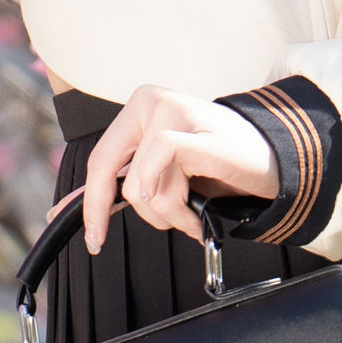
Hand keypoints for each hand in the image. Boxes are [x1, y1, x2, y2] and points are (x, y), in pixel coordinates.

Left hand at [80, 85, 277, 252]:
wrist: (275, 162)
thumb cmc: (220, 168)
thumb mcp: (164, 174)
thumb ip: (123, 184)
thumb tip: (66, 211)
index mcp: (140, 108)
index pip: (101, 158)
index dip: (90, 202)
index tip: (91, 237)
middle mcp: (152, 101)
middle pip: (106, 166)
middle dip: (102, 209)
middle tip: (101, 241)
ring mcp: (175, 109)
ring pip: (141, 181)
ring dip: (165, 214)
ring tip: (189, 218)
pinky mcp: (196, 127)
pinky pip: (161, 162)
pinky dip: (175, 201)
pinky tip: (195, 215)